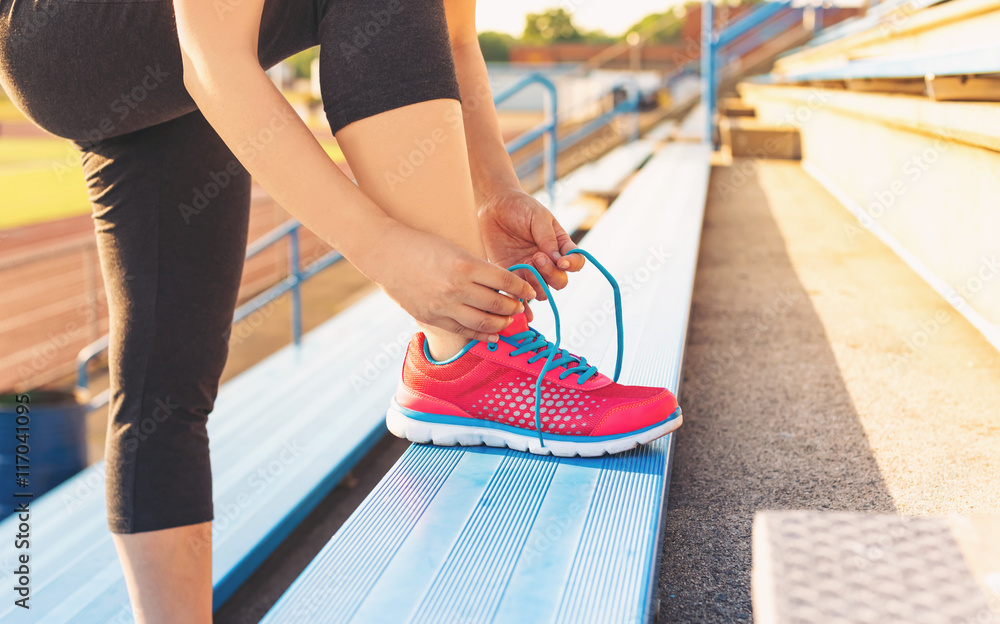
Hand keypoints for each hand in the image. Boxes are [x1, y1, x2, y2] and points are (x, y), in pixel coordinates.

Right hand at [365, 220, 535, 342]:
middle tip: (521, 307)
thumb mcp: (455, 247)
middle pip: (498, 305)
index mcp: (466, 265)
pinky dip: (481, 335)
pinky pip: (463, 331)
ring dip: (501, 324)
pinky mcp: (432, 317)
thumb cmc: (420, 243)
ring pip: (483, 323)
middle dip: (514, 308)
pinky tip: (492, 334)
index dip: (522, 288)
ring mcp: (444, 306)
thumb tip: (501, 283)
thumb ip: (477, 267)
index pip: (506, 282)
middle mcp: (457, 288)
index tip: (529, 290)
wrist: (385, 252)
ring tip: (509, 321)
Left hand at [478, 189, 584, 311]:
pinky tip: (519, 304)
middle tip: (536, 257)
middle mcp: (548, 262)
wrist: (493, 206)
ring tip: (524, 264)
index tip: (562, 262)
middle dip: (550, 274)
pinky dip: (521, 302)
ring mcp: (530, 271)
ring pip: (541, 291)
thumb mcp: (538, 217)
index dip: (573, 265)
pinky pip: (519, 295)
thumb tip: (557, 259)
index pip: (576, 262)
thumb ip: (547, 238)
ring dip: (536, 283)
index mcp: (560, 246)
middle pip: (560, 281)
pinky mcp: (512, 276)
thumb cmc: (520, 207)